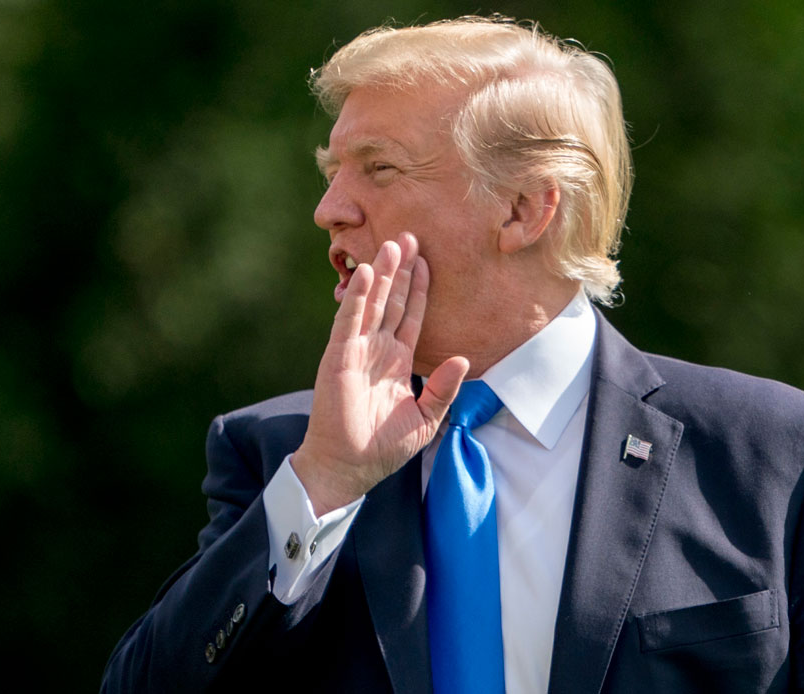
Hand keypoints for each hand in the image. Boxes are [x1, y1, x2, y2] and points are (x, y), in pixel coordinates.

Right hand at [292, 232, 468, 514]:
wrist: (350, 466)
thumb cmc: (384, 447)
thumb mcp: (426, 417)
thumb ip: (443, 388)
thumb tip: (463, 359)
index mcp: (397, 361)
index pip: (410, 316)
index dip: (418, 289)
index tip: (427, 260)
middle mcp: (376, 350)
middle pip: (391, 301)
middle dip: (401, 270)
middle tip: (409, 236)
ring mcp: (356, 350)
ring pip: (372, 304)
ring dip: (382, 274)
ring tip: (392, 244)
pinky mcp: (339, 356)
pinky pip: (350, 321)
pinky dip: (358, 297)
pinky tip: (367, 273)